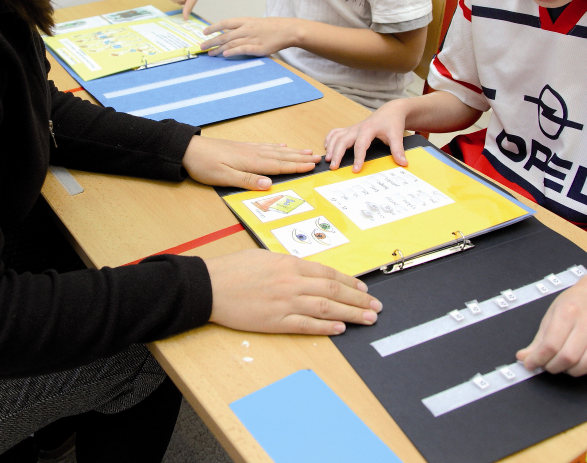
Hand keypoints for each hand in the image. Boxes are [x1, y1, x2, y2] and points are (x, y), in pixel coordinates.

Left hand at [182, 135, 321, 190]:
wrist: (188, 149)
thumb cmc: (204, 164)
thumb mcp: (223, 177)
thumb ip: (246, 180)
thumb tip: (269, 184)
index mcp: (251, 162)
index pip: (279, 166)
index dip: (297, 166)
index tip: (313, 165)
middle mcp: (253, 153)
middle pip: (282, 157)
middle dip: (301, 158)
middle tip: (319, 158)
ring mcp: (248, 149)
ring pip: (276, 151)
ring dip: (293, 152)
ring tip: (307, 151)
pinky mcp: (242, 148)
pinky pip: (265, 147)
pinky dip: (277, 147)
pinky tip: (282, 146)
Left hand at [200, 16, 296, 57]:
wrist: (288, 30)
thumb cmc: (273, 27)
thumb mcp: (256, 23)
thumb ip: (243, 28)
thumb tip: (230, 33)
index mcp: (246, 21)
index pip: (225, 23)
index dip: (213, 27)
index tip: (204, 32)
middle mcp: (246, 29)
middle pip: (225, 35)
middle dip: (212, 41)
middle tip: (202, 46)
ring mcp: (252, 38)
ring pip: (230, 43)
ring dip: (219, 49)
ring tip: (210, 54)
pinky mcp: (258, 48)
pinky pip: (242, 49)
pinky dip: (232, 52)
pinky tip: (224, 54)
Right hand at [205, 249, 381, 334]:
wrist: (210, 285)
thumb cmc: (232, 269)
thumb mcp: (263, 257)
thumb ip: (287, 265)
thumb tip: (305, 272)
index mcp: (289, 264)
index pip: (328, 273)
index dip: (350, 282)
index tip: (364, 289)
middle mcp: (292, 282)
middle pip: (333, 291)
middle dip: (359, 299)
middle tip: (376, 306)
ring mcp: (285, 302)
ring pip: (326, 308)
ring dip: (351, 314)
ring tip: (368, 319)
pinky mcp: (275, 321)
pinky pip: (306, 325)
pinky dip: (325, 327)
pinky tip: (340, 328)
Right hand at [324, 99, 412, 171]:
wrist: (390, 111)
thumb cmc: (392, 122)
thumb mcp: (397, 135)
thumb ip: (398, 149)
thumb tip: (403, 163)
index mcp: (368, 129)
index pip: (360, 145)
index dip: (358, 158)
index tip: (355, 169)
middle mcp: (357, 128)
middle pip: (343, 140)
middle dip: (337, 154)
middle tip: (334, 167)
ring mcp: (352, 128)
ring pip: (336, 136)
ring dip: (331, 147)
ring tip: (328, 159)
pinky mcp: (350, 129)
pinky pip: (336, 132)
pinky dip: (330, 139)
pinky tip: (327, 148)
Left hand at [516, 280, 586, 377]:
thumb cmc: (574, 304)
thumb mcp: (551, 315)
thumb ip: (538, 339)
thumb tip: (524, 358)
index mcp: (568, 312)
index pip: (550, 344)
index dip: (537, 359)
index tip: (530, 364)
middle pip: (569, 356)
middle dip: (553, 367)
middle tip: (547, 364)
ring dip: (572, 371)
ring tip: (564, 365)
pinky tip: (582, 366)